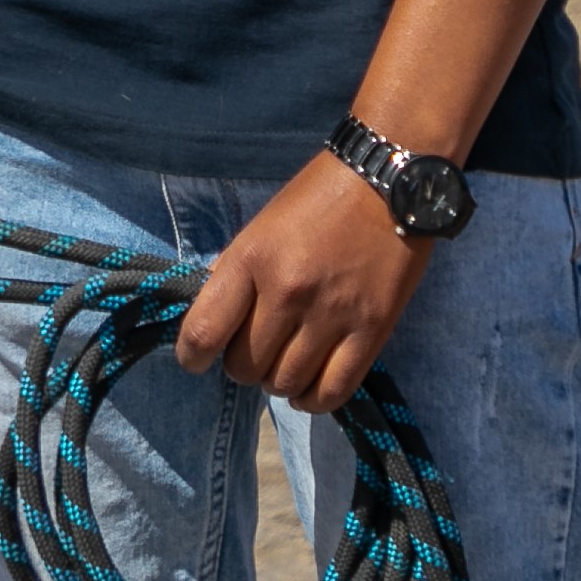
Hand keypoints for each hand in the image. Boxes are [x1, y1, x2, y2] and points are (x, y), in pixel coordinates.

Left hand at [173, 157, 435, 414]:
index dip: (192, 357)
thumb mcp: (261, 228)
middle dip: (242, 366)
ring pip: (286, 384)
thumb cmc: (318, 197)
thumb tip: (213, 320)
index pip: (203, 332)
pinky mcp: (372, 330)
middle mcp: (288, 292)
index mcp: (251, 260)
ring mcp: (332, 314)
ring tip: (285, 363)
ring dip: (278, 382)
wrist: (389, 181)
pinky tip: (308, 388)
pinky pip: (333, 391)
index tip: (196, 360)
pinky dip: (313, 399)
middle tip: (255, 350)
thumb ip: (235, 273)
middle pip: (245, 367)